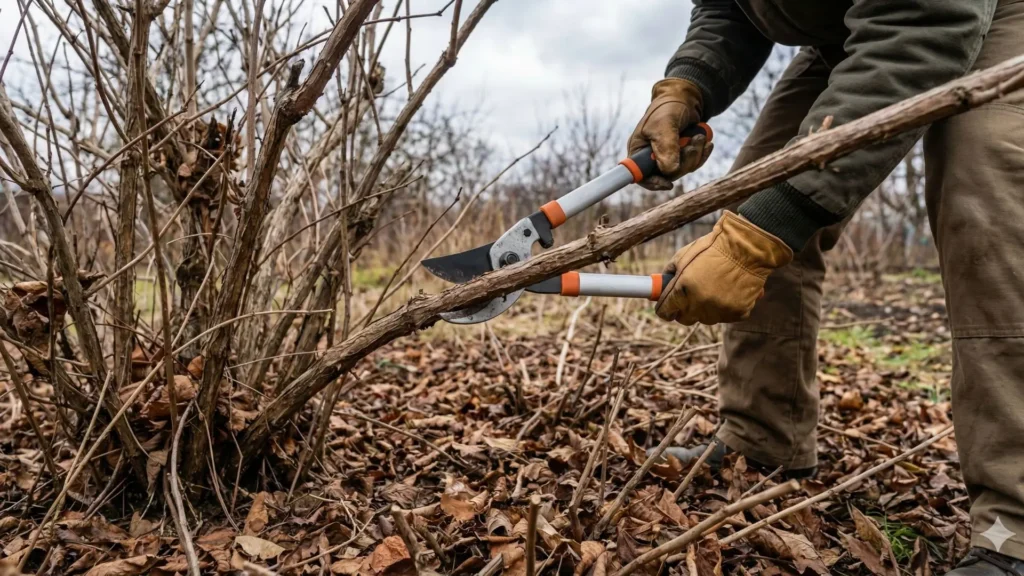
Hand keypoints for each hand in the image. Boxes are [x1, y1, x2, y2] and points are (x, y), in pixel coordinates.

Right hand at [627, 78, 712, 190]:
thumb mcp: (665, 124)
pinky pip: (692, 164)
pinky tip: (707, 143)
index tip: (667, 184)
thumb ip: (666, 146)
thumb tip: (670, 170)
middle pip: (666, 175)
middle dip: (683, 162)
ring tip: (700, 137)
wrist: (685, 98)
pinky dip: (701, 155)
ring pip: (682, 170)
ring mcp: (667, 157)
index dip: (653, 183)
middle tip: (693, 145)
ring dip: (695, 155)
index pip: (641, 176)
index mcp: (639, 151)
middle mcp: (650, 157)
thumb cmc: (668, 107)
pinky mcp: (680, 155)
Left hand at [656, 211, 792, 324]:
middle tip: (687, 299)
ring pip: (706, 319)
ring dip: (705, 308)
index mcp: (683, 289)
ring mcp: (720, 310)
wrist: (748, 247)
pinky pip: (726, 316)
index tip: (665, 308)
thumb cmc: (714, 247)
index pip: (665, 311)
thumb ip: (670, 273)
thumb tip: (662, 283)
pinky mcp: (738, 312)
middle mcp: (700, 303)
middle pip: (685, 319)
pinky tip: (729, 291)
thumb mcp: (684, 255)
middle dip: (683, 310)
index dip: (664, 309)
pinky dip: (725, 307)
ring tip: (713, 288)